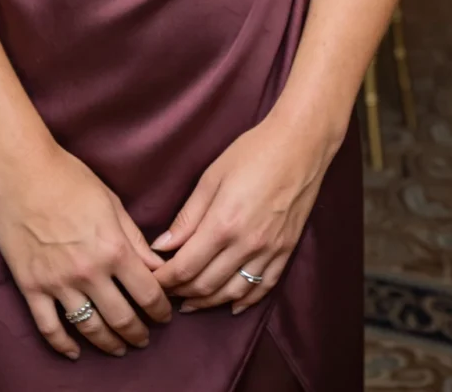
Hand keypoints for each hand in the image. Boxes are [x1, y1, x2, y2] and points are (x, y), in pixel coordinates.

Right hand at [0, 144, 171, 359]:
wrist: (20, 171)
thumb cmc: (68, 178)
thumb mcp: (111, 202)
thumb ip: (135, 238)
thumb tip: (157, 266)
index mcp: (113, 248)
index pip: (148, 293)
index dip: (161, 310)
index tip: (164, 316)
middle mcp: (89, 271)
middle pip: (122, 318)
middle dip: (138, 334)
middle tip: (144, 339)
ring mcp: (58, 282)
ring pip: (90, 328)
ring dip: (108, 344)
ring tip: (118, 348)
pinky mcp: (31, 286)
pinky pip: (49, 327)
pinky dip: (63, 345)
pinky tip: (75, 352)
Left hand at [150, 114, 332, 314]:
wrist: (299, 146)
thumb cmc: (252, 152)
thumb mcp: (211, 177)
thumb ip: (187, 216)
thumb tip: (162, 245)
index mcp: (223, 224)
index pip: (185, 267)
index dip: (165, 280)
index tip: (152, 282)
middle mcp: (246, 245)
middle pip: (206, 285)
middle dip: (182, 293)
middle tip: (165, 292)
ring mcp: (269, 252)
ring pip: (233, 293)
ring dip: (209, 302)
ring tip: (190, 302)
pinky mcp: (286, 252)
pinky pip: (263, 288)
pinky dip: (244, 301)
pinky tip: (230, 305)